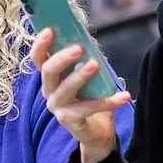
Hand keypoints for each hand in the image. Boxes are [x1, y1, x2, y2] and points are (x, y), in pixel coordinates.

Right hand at [30, 27, 130, 162]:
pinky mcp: (70, 121)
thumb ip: (87, 60)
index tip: (49, 30)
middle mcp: (50, 92)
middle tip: (79, 48)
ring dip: (79, 76)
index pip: (38, 60)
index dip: (40, 45)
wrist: (97, 132)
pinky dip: (108, 101)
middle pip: (47, 72)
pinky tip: (124, 95)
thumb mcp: (88, 78)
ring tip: (95, 64)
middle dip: (62, 58)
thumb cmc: (90, 100)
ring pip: (64, 89)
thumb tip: (90, 39)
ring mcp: (58, 108)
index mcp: (51, 79)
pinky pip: (88, 108)